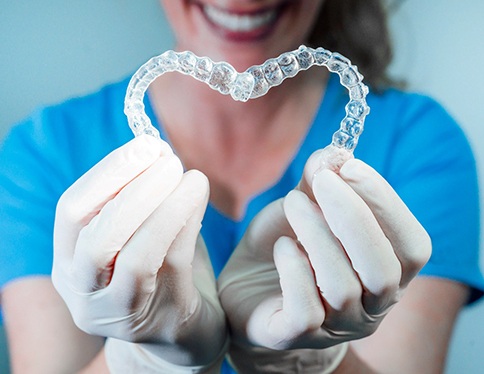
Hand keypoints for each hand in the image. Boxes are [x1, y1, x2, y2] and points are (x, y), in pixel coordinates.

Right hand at [52, 135, 226, 371]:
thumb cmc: (158, 271)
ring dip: (164, 207)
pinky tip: (199, 198)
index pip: (71, 212)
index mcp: (69, 263)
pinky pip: (172, 265)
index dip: (107, 174)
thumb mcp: (137, 233)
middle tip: (168, 159)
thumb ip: (140, 197)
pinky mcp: (159, 320)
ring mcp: (119, 312)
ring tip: (191, 176)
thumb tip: (158, 149)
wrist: (180, 330)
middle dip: (133, 190)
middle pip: (95, 239)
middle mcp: (84, 292)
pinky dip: (186, 224)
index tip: (145, 145)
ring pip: (134, 257)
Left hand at [218, 145, 430, 371]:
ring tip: (293, 204)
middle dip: (354, 216)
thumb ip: (320, 182)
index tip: (350, 166)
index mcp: (386, 272)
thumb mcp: (304, 207)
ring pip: (343, 287)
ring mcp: (336, 327)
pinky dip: (295, 270)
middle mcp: (370, 306)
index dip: (386, 203)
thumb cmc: (285, 245)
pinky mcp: (297, 337)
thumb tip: (333, 153)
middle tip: (321, 180)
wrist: (245, 287)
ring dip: (317, 235)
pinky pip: (307, 311)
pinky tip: (283, 247)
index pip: (412, 245)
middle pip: (384, 270)